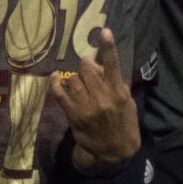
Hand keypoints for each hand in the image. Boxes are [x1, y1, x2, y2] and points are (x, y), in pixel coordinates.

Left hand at [53, 28, 138, 172]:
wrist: (114, 152)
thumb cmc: (124, 124)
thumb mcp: (127, 103)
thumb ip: (115, 83)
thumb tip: (98, 66)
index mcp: (118, 93)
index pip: (113, 65)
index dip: (108, 47)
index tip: (105, 31)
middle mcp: (102, 98)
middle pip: (86, 69)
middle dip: (86, 66)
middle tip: (88, 69)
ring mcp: (86, 107)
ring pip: (73, 79)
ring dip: (75, 77)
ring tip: (79, 82)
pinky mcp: (73, 115)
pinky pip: (59, 93)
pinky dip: (55, 83)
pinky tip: (55, 78)